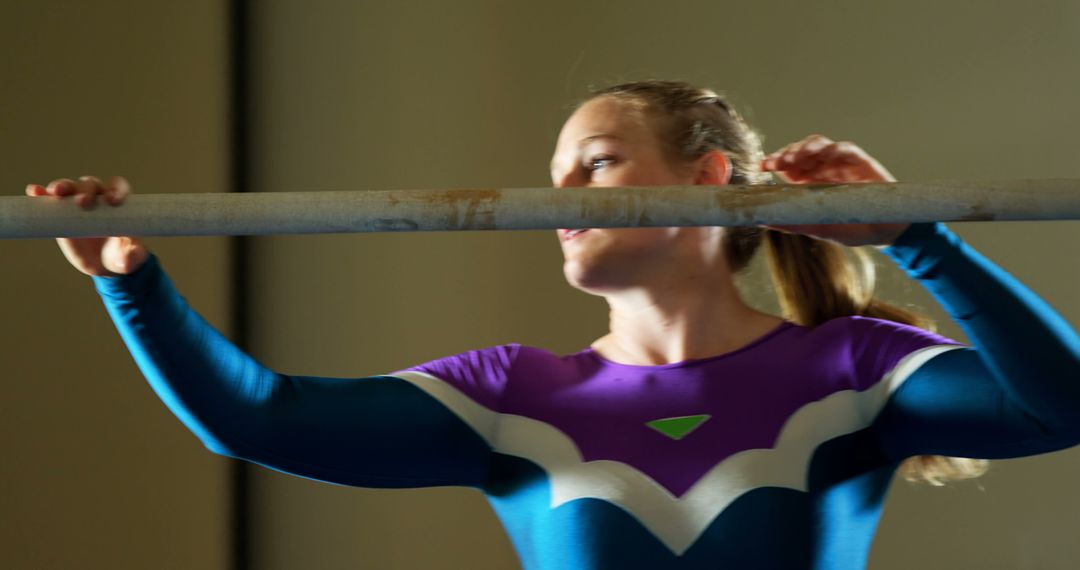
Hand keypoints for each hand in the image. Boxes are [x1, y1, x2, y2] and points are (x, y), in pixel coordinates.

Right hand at [25, 176, 148, 275]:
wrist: (103, 263)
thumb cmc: (121, 255)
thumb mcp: (129, 258)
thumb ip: (132, 256)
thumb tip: (131, 254)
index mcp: (117, 204)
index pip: (118, 187)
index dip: (116, 190)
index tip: (113, 201)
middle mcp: (97, 199)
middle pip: (91, 184)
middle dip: (86, 190)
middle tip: (82, 203)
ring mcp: (76, 204)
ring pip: (70, 188)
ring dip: (62, 186)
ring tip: (56, 192)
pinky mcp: (60, 214)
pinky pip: (49, 199)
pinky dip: (41, 194)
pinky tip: (34, 191)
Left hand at [760, 134, 908, 246]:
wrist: (883, 232)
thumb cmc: (850, 228)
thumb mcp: (818, 228)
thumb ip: (792, 224)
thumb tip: (762, 222)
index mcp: (809, 182)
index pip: (788, 165)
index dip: (776, 161)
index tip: (763, 165)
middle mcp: (823, 169)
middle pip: (801, 150)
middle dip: (788, 153)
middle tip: (778, 162)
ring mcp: (841, 164)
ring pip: (821, 144)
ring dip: (807, 147)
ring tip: (797, 156)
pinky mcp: (861, 162)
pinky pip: (847, 149)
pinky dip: (835, 148)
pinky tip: (827, 153)